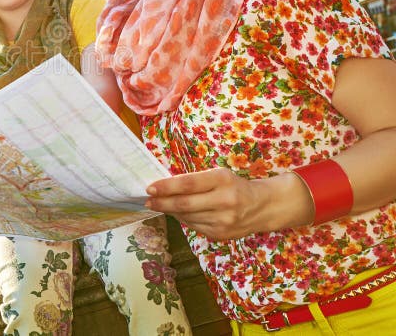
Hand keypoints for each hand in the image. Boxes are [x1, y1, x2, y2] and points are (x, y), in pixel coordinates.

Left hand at [144, 168, 310, 239]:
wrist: (263, 207)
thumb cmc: (234, 186)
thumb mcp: (218, 175)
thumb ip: (195, 181)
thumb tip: (164, 188)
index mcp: (222, 180)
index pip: (188, 184)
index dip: (166, 187)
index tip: (150, 188)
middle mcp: (224, 201)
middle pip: (184, 204)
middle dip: (162, 203)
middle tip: (147, 201)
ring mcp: (223, 221)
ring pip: (187, 217)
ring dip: (171, 212)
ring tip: (161, 205)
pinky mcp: (221, 235)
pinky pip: (194, 226)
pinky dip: (183, 219)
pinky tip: (179, 213)